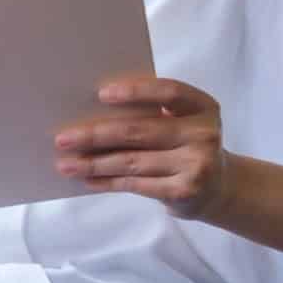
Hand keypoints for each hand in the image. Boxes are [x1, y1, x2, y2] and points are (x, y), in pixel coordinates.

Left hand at [53, 78, 231, 219]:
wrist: (220, 188)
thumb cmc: (186, 145)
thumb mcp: (182, 123)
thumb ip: (152, 114)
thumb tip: (90, 113)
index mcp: (202, 107)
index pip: (169, 92)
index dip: (136, 92)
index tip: (101, 94)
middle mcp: (204, 134)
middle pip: (140, 131)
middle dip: (96, 134)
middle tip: (62, 138)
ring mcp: (196, 165)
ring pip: (132, 161)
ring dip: (93, 163)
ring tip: (65, 164)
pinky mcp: (184, 191)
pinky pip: (135, 184)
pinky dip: (107, 181)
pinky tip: (87, 179)